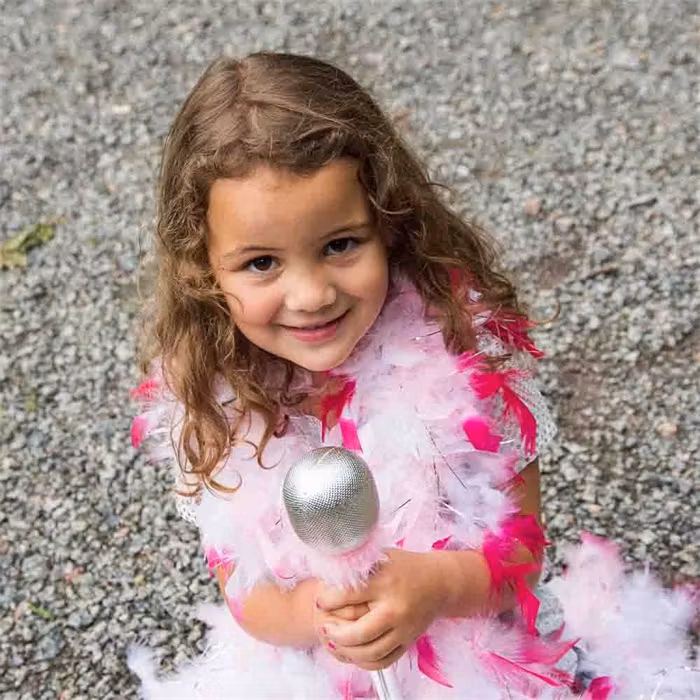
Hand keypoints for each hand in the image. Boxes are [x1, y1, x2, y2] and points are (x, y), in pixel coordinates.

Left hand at [315, 549, 448, 670]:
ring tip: (333, 641)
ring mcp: (403, 629)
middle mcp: (395, 609)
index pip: (348, 595)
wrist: (440, 582)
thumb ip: (358, 564)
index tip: (320, 600)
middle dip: (334, 633)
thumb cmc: (406, 566)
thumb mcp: (382, 556)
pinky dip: (364, 662)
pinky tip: (352, 653)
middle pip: (358, 632)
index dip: (328, 599)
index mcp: (385, 582)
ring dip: (346, 651)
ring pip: (370, 653)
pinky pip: (383, 661)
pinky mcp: (408, 642)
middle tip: (323, 626)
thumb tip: (329, 568)